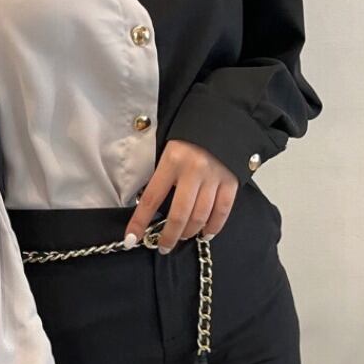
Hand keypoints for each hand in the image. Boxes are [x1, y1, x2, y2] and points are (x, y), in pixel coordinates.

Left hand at [124, 139, 238, 253]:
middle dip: (169, 236)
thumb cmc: (190, 135)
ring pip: (200, 216)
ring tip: (182, 238)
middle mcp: (193, 170)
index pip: (152, 198)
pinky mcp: (232, 181)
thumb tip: (151, 206)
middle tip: (163, 246)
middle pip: (179, 214)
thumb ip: (162, 175)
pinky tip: (205, 233)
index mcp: (172, 160)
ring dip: (189, 232)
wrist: (223, 117)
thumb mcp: (169, 149)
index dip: (140, 222)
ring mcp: (214, 177)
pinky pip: (222, 211)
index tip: (131, 239)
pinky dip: (213, 226)